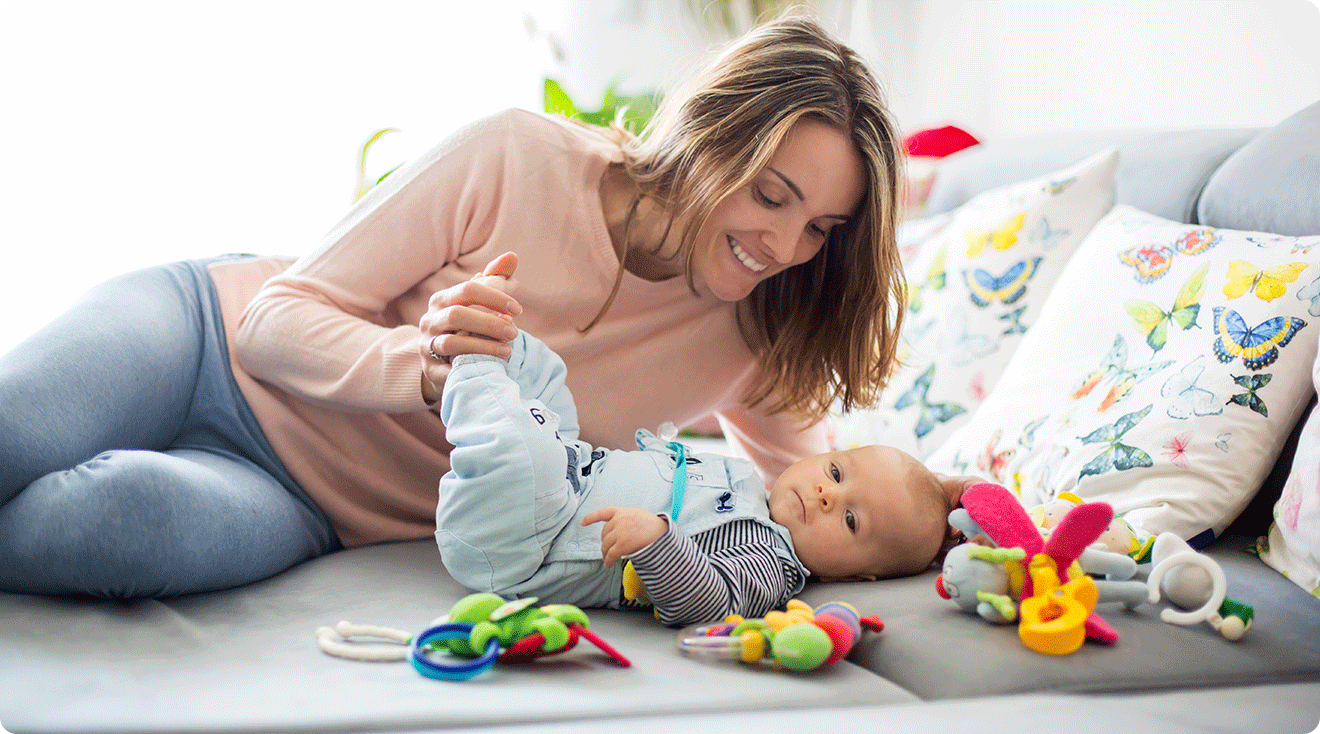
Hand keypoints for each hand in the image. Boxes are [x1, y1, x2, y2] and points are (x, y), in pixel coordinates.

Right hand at [419, 252, 522, 401]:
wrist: (440, 360)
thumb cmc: (465, 325)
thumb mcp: (476, 302)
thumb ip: (495, 278)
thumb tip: (512, 256)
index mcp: (442, 300)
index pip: (468, 290)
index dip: (495, 297)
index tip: (518, 309)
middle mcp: (430, 320)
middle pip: (457, 315)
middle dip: (489, 323)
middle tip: (514, 332)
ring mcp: (427, 345)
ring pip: (451, 343)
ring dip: (482, 346)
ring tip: (508, 351)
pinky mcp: (430, 370)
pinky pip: (445, 370)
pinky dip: (466, 369)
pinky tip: (488, 371)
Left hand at [580, 507, 667, 566]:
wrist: (662, 532)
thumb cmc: (652, 525)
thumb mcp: (637, 514)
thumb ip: (625, 518)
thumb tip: (617, 528)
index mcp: (621, 512)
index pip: (603, 513)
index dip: (591, 518)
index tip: (583, 522)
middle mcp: (618, 520)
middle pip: (604, 534)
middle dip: (605, 542)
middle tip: (607, 549)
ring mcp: (620, 532)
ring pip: (606, 545)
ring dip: (605, 553)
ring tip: (607, 558)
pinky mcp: (622, 544)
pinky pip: (611, 554)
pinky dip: (608, 560)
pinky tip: (608, 564)